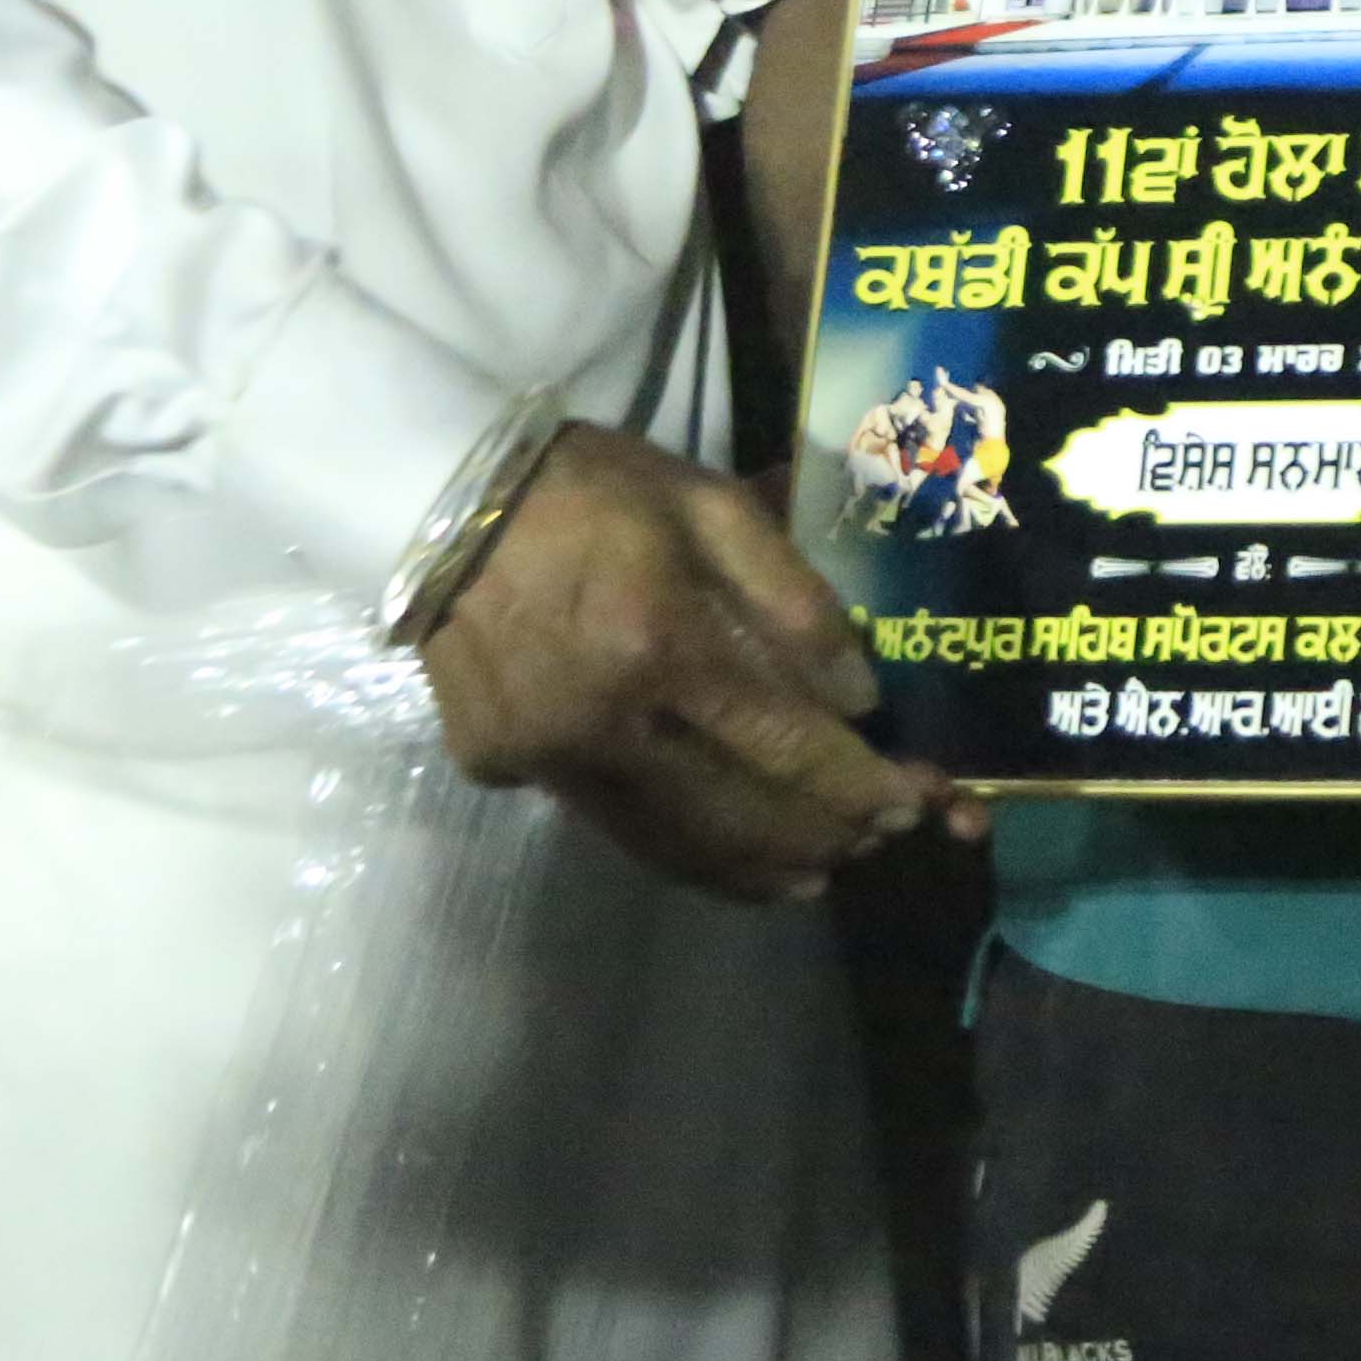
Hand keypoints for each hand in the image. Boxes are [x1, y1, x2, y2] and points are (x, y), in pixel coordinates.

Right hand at [418, 424, 935, 895]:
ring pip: (674, 845)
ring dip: (758, 867)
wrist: (441, 496)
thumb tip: (858, 697)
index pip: (786, 746)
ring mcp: (546, 758)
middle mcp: (605, 723)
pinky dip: (680, 852)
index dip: (860, 787)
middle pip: (739, 816)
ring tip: (819, 872)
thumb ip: (791, 598)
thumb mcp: (709, 504)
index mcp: (661, 645)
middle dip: (826, 836)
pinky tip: (723, 857)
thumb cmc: (592, 488)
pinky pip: (613, 825)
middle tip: (884, 840)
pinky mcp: (503, 770)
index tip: (919, 806)